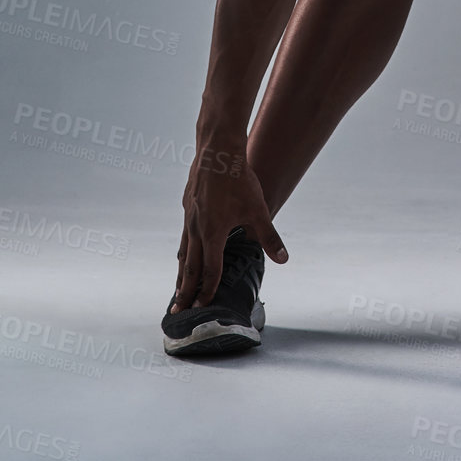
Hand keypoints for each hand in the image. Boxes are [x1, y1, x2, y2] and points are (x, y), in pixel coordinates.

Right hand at [172, 144, 287, 311]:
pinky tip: (184, 251)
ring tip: (177, 289)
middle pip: (189, 267)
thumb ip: (269, 237)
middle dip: (185, 291)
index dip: (208, 290)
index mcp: (213, 233)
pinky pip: (183, 235)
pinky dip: (183, 251)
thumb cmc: (238, 179)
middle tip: (178, 311)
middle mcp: (196, 228)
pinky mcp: (188, 205)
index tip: (203, 306)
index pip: (210, 270)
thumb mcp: (258, 210)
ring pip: (183, 251)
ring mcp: (189, 217)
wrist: (218, 150)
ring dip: (181, 273)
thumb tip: (283, 259)